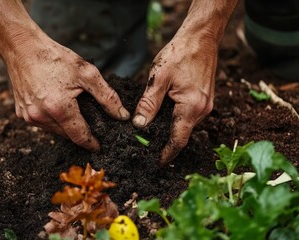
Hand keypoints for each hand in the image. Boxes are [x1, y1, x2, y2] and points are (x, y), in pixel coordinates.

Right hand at [5, 35, 129, 151]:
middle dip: (80, 133)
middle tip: (92, 125)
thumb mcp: (87, 73)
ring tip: (74, 112)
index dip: (92, 144)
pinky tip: (57, 106)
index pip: (80, 137)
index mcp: (59, 108)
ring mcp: (29, 116)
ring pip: (55, 131)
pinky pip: (42, 124)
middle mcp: (41, 117)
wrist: (22, 47)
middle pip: (67, 135)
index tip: (100, 147)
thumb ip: (107, 97)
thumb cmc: (55, 57)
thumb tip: (122, 116)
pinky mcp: (21, 113)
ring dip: (66, 126)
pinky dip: (53, 120)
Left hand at [133, 34, 216, 164]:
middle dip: (165, 143)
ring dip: (170, 131)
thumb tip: (139, 124)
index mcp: (192, 107)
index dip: (166, 154)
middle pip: (182, 134)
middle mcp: (203, 110)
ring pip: (185, 125)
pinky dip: (176, 120)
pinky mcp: (203, 99)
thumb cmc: (181, 53)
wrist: (201, 37)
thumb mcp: (159, 78)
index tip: (154, 163)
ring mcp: (205, 105)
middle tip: (146, 148)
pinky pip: (188, 115)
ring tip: (151, 134)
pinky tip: (162, 117)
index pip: (178, 140)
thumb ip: (149, 103)